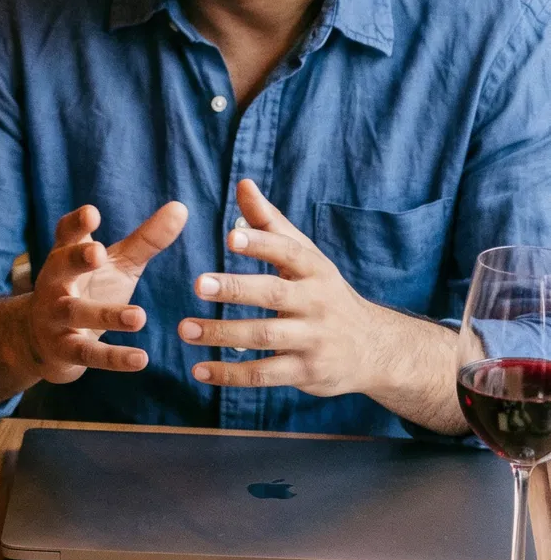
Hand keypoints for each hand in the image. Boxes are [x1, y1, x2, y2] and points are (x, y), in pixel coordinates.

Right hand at [26, 200, 187, 383]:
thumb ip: (146, 239)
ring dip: (106, 314)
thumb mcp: (117, 264)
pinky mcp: (65, 349)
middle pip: (61, 265)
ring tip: (139, 316)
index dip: (77, 224)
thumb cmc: (88, 290)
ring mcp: (56, 316)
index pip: (67, 234)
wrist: (44, 341)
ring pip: (76, 312)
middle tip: (98, 254)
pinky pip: (88, 353)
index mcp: (67, 255)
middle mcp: (55, 282)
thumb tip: (181, 208)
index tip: (92, 213)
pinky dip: (114, 357)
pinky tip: (141, 359)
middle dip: (77, 259)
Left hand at [178, 179, 376, 395]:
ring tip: (185, 329)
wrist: (373, 347)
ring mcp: (313, 339)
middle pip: (273, 294)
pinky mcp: (306, 372)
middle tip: (198, 284)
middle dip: (235, 289)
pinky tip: (200, 370)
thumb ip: (269, 222)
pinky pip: (265, 374)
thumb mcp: (306, 256)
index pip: (288, 251)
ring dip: (223, 334)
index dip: (261, 242)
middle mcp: (316, 303)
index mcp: (315, 269)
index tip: (230, 235)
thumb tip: (243, 184)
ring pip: (264, 336)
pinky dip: (231, 375)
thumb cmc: (324, 291)